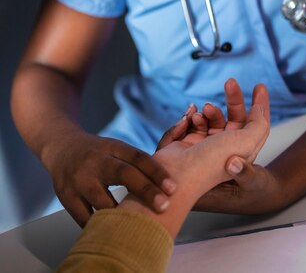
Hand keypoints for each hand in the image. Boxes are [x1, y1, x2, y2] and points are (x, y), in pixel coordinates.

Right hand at [44, 131, 176, 226]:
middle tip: (164, 205)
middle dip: (146, 191)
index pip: (138, 157)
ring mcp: (79, 179)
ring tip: (140, 224)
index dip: (157, 172)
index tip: (173, 188)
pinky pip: (86, 218)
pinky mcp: (66, 196)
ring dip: (122, 214)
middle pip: (124, 174)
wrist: (61, 147)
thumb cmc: (98, 153)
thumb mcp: (116, 148)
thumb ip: (135, 164)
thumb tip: (166, 188)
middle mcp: (96, 161)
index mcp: (112, 147)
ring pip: (104, 202)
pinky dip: (100, 225)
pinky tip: (114, 230)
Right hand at [121, 82, 269, 237]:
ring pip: (212, 118)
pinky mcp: (188, 143)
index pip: (256, 124)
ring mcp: (207, 146)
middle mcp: (226, 148)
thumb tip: (258, 108)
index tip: (259, 86)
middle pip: (234, 117)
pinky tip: (189, 119)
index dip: (260, 105)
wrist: (176, 177)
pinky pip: (193, 122)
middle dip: (233, 98)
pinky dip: (192, 117)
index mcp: (243, 150)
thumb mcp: (245, 142)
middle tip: (230, 82)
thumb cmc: (212, 162)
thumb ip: (258, 124)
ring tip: (203, 113)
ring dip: (209, 111)